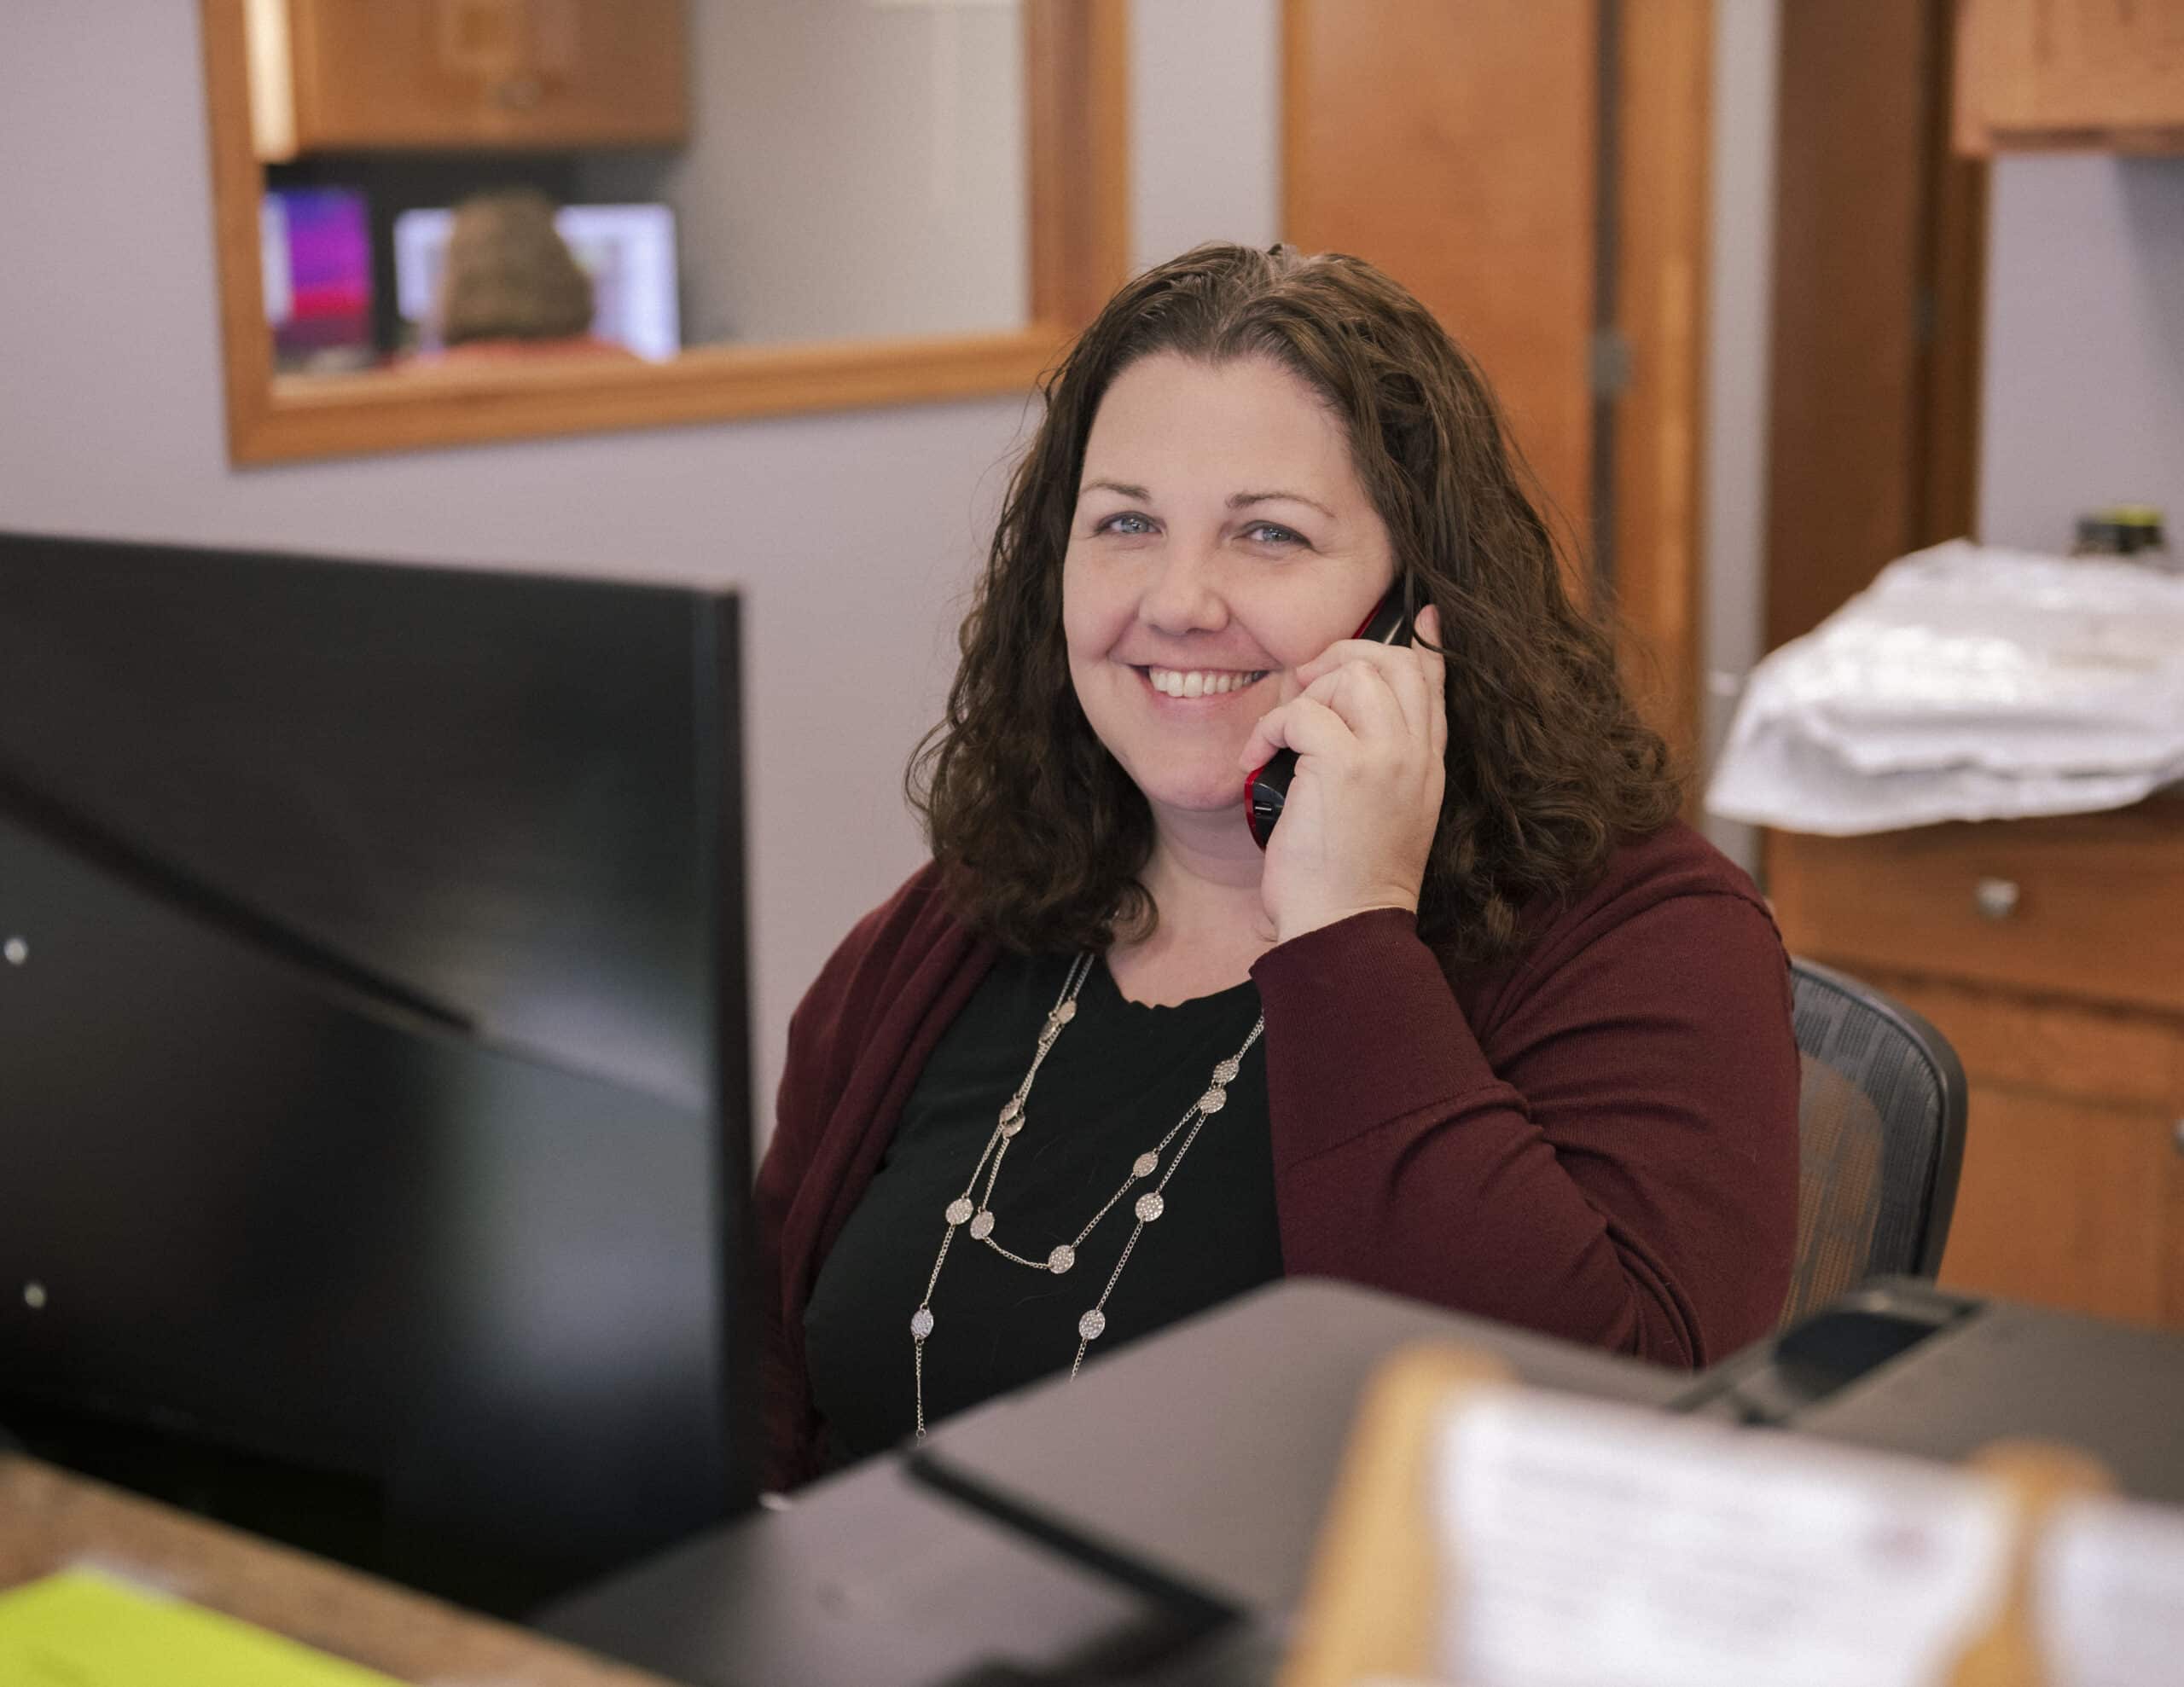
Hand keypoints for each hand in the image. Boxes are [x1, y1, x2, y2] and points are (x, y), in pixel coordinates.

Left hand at [1238, 605, 1446, 943]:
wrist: (1346, 928)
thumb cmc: (1349, 882)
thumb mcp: (1386, 815)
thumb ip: (1383, 765)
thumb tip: (1353, 724)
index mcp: (1428, 764)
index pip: (1433, 680)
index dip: (1420, 643)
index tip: (1416, 619)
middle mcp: (1416, 753)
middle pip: (1393, 661)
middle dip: (1342, 656)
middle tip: (1304, 685)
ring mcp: (1387, 756)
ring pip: (1351, 674)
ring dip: (1303, 695)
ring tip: (1281, 733)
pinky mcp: (1346, 766)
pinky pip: (1301, 712)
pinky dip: (1267, 729)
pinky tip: (1254, 761)